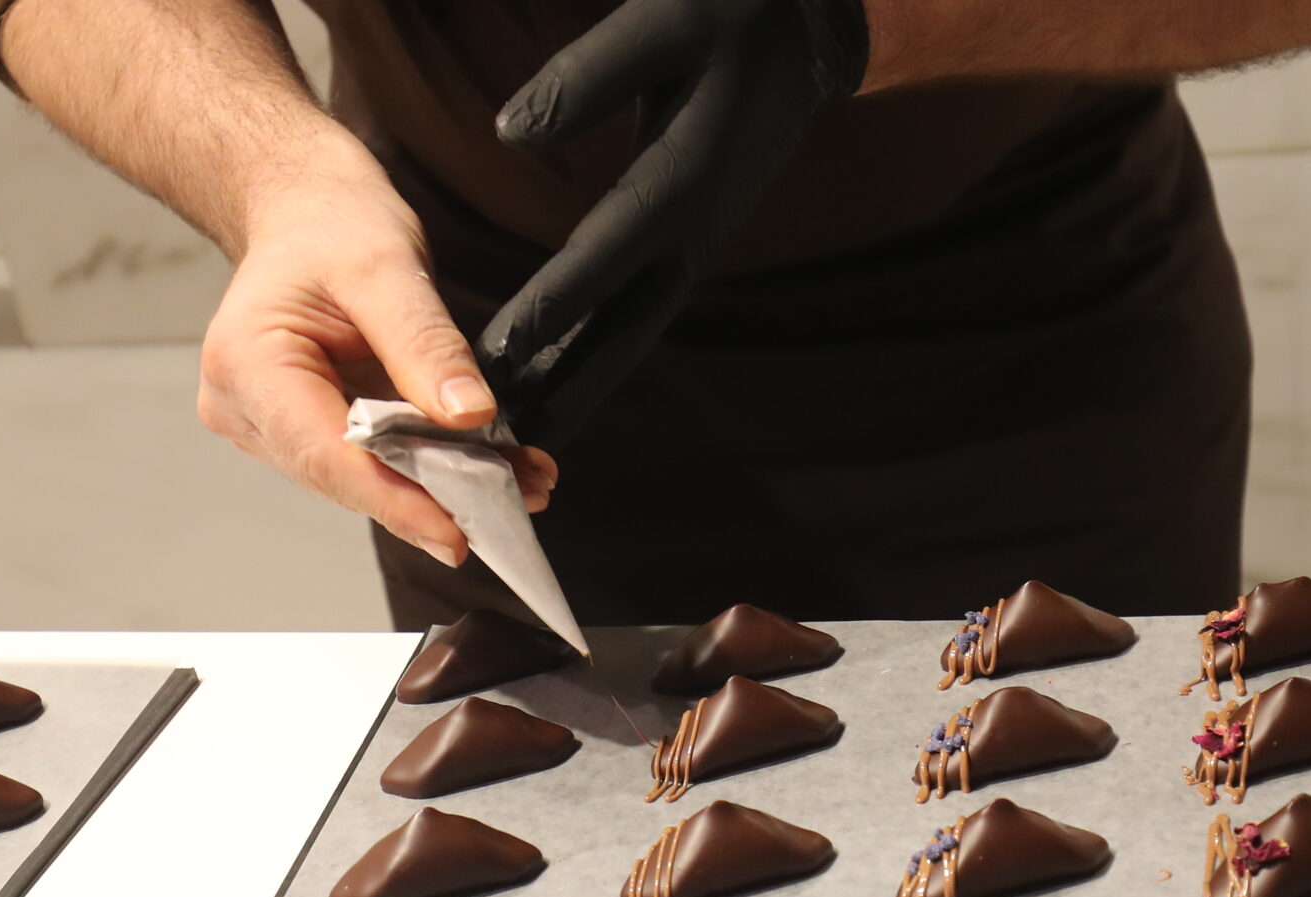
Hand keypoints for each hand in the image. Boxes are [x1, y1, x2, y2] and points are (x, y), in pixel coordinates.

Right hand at [197, 129, 557, 566]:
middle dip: (430, 497)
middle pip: (344, 478)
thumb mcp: (387, 268)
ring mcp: (271, 424)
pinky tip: (487, 466)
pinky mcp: (304, 429)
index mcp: (246, 365)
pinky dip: (429, 465)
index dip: (396, 500)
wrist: (306, 208)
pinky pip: (370, 460)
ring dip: (439, 486)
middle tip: (511, 508)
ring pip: (362, 478)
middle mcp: (245, 408)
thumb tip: (471, 416)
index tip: (456, 532)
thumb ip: (426, 345)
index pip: (325, 455)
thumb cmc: (331, 225)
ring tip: (518, 483)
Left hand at [479, 0, 868, 446]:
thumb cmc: (739, 14)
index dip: (551, 306)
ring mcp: (697, 244)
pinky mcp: (691, 243)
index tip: (498, 352)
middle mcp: (695, 229)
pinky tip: (555, 378)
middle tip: (506, 439)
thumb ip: (586, 77)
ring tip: (521, 432)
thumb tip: (509, 133)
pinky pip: (639, 312)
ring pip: (632, 331)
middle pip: (623, 326)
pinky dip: (599, 352)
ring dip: (580, 382)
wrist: (812, 31)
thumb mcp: (667, 22)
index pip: (605, 254)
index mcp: (686, 176)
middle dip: (564, 383)